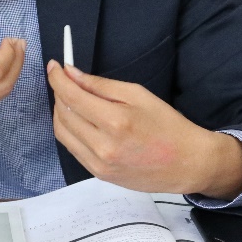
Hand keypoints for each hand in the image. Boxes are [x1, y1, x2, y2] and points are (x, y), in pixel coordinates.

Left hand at [46, 61, 241, 197]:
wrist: (187, 163)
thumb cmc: (168, 125)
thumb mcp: (138, 94)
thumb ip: (101, 85)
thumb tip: (72, 75)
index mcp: (115, 121)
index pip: (71, 96)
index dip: (58, 79)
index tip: (54, 67)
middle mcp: (103, 146)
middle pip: (62, 114)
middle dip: (59, 93)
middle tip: (65, 81)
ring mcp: (99, 163)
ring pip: (62, 133)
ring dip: (60, 112)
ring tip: (72, 100)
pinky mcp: (99, 174)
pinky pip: (72, 148)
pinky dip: (70, 130)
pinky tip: (80, 121)